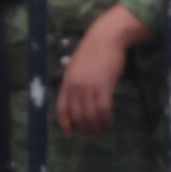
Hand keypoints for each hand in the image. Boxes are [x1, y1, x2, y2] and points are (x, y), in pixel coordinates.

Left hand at [57, 9, 140, 132]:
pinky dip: (106, 120)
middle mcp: (75, 87)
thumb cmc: (93, 50)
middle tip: (93, 133)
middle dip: (85, 129)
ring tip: (102, 131)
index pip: (62, 109)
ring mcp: (89, 87)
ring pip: (90, 116)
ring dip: (96, 127)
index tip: (70, 134)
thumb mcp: (76, 67)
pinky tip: (109, 122)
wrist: (106, 37)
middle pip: (77, 116)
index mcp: (66, 82)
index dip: (65, 124)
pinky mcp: (103, 87)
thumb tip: (79, 102)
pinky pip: (103, 110)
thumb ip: (75, 83)